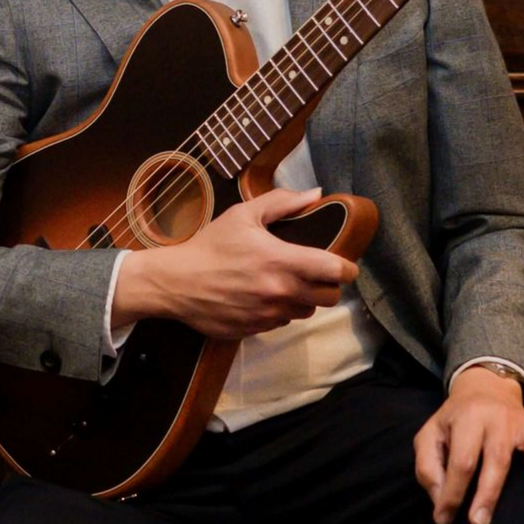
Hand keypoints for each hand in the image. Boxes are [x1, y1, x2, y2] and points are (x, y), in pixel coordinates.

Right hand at [112, 187, 358, 340]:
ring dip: (303, 300)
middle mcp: (281, 292)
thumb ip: (282, 202)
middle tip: (315, 274)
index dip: (347, 268)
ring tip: (285, 284)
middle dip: (328, 286)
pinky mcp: (255, 330)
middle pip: (330, 298)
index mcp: (283, 262)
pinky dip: (278, 310)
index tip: (342, 264)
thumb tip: (315, 194)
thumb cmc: (209, 245)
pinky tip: (261, 297)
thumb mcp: (243, 215)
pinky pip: (280, 322)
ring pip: (306, 312)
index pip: (336, 271)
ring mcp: (269, 315)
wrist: (175, 282)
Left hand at [413, 366, 523, 523]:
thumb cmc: (454, 423)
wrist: (484, 389)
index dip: (452, 492)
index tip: (444, 519)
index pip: (461, 461)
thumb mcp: (430, 436)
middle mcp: (498, 419)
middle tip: (479, 523)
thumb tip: (440, 500)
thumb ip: (428, 466)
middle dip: (488, 493)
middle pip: (496, 458)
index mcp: (468, 419)